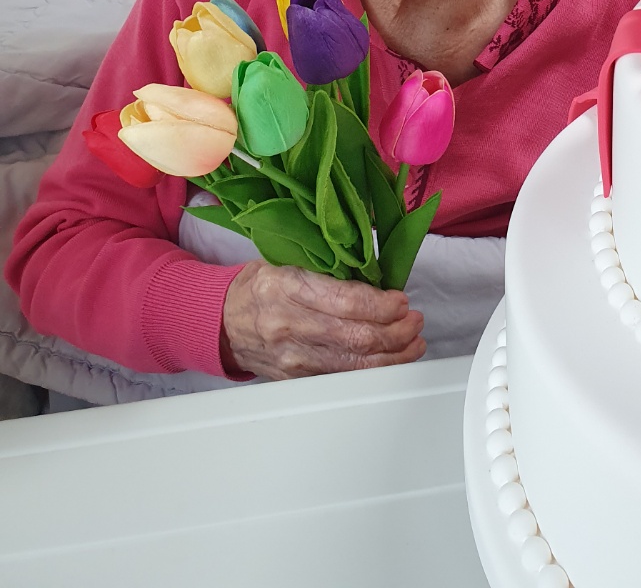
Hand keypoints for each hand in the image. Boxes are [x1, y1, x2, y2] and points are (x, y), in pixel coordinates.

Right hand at [221, 261, 425, 378]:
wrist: (222, 321)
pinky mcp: (294, 380)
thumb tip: (378, 282)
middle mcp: (290, 326)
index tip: (401, 301)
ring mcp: (292, 358)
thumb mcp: (289, 264)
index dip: (381, 305)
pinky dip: (371, 372)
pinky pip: (340, 379)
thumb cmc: (259, 287)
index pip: (346, 302)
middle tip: (415, 322)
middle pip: (355, 337)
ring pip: (353, 365)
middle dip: (395, 332)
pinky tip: (390, 362)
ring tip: (413, 344)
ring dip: (392, 356)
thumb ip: (329, 274)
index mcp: (288, 288)